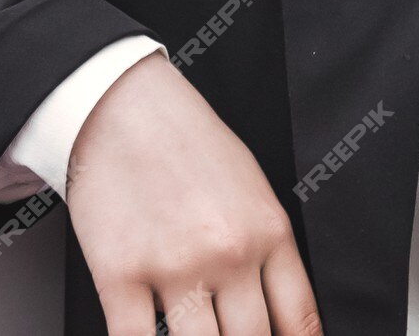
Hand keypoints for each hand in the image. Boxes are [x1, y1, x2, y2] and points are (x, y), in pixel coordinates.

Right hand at [65, 51, 322, 334]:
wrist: (124, 106)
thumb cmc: (187, 142)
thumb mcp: (253, 187)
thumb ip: (268, 248)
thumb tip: (277, 307)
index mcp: (269, 231)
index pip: (298, 320)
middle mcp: (229, 254)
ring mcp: (175, 267)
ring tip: (196, 335)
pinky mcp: (120, 276)